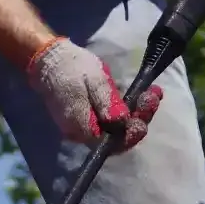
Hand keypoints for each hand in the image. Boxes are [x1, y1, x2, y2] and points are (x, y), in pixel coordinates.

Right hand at [26, 38, 162, 152]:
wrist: (50, 60)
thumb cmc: (73, 68)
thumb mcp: (94, 81)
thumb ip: (107, 104)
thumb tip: (121, 123)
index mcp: (82, 127)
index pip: (111, 144)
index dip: (130, 135)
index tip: (144, 118)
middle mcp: (83, 133)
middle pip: (116, 137)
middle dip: (139, 119)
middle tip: (154, 97)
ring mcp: (85, 126)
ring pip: (115, 128)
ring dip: (137, 113)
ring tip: (153, 93)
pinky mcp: (89, 117)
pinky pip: (110, 120)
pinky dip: (127, 109)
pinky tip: (141, 95)